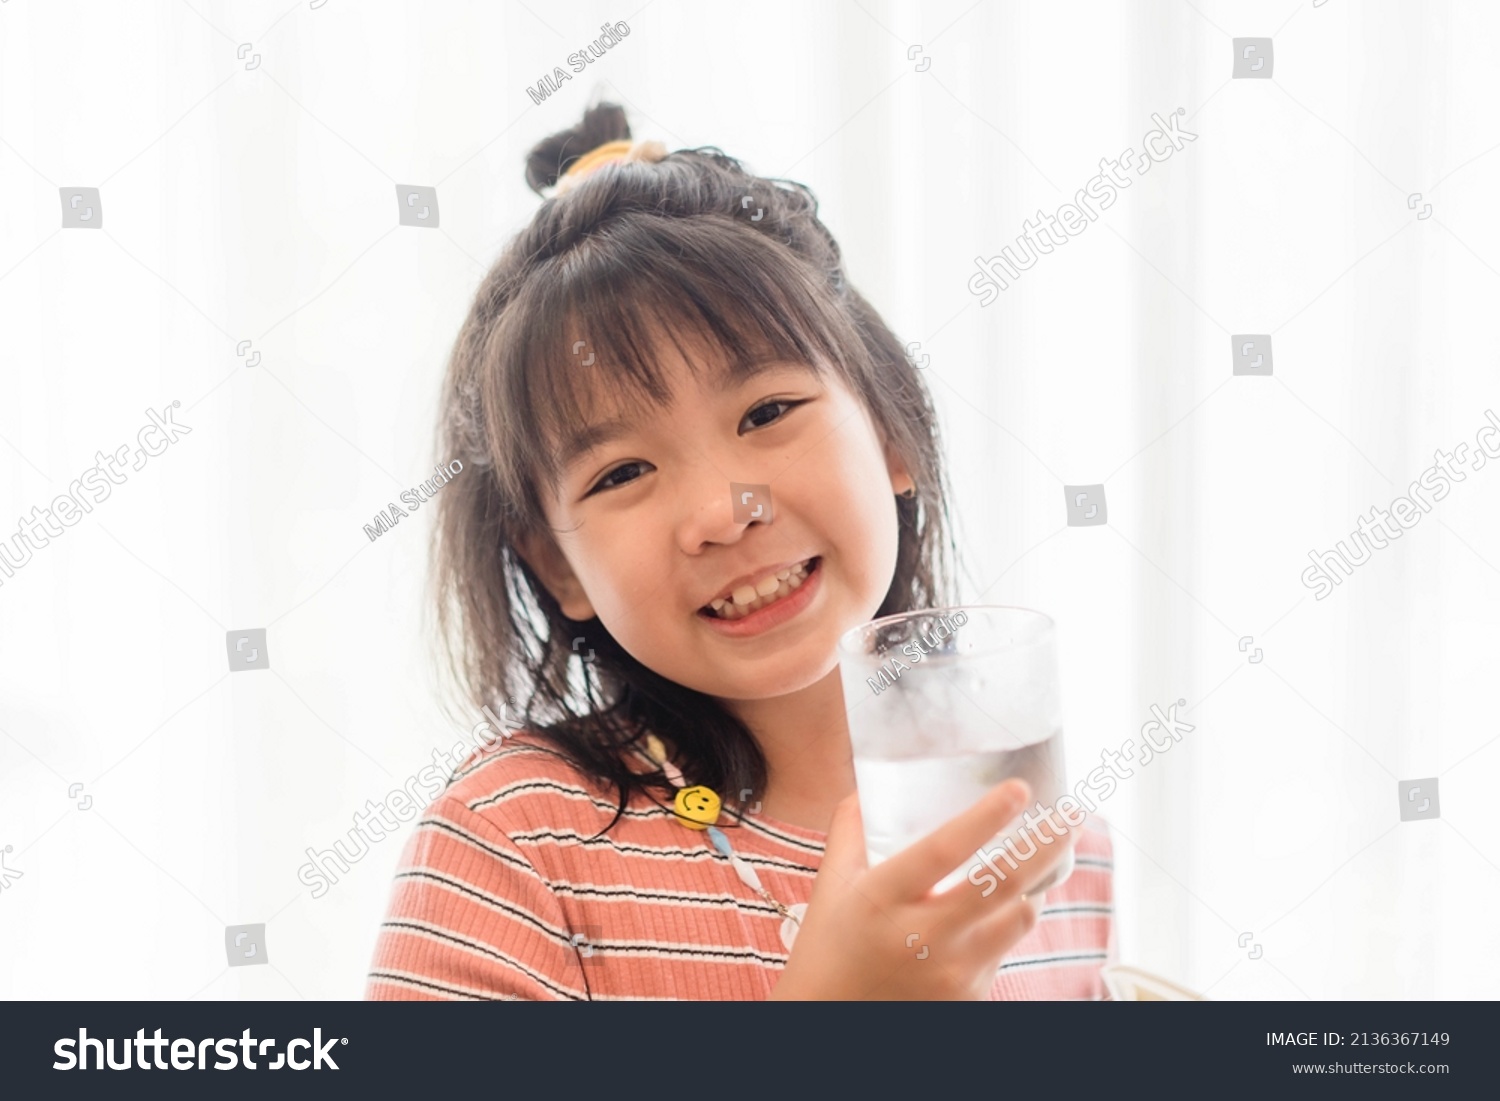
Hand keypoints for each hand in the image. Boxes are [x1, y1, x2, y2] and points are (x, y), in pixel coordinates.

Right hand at [768, 778, 1071, 999]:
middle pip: (1003, 882)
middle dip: (1046, 842)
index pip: (944, 850)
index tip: (1019, 789)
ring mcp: (952, 971)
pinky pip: (1008, 946)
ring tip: (1047, 852)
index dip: (986, 817)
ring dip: (1037, 881)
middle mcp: (922, 937)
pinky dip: (1013, 917)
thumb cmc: (827, 948)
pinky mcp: (970, 995)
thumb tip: (869, 784)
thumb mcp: (830, 886)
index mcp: (882, 898)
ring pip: (1021, 916)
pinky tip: (1009, 902)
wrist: (828, 1021)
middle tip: (1073, 812)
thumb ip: (851, 830)